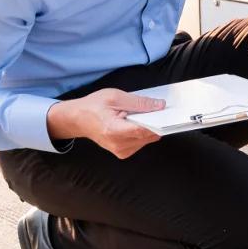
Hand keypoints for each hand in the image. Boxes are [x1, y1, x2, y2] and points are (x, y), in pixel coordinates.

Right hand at [46, 88, 163, 158]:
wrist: (77, 119)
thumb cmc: (93, 106)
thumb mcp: (115, 97)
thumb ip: (138, 102)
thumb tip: (159, 105)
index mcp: (114, 130)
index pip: (144, 130)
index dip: (159, 122)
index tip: (170, 114)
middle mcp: (119, 144)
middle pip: (149, 135)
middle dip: (156, 122)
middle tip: (157, 109)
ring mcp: (121, 151)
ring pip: (147, 140)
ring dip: (149, 127)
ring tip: (138, 115)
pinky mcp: (123, 152)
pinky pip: (141, 142)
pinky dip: (143, 132)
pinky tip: (135, 123)